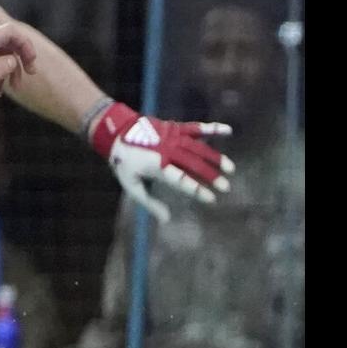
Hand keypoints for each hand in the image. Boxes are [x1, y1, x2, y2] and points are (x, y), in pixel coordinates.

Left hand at [0, 23, 38, 118]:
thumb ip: (1, 67)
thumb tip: (13, 59)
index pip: (11, 31)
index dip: (26, 44)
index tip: (31, 63)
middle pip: (8, 41)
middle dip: (20, 58)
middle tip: (29, 76)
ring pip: (0, 52)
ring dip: (10, 69)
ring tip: (12, 89)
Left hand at [89, 102, 232, 223]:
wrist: (116, 132)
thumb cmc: (124, 163)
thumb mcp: (131, 185)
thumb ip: (149, 202)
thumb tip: (166, 219)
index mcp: (156, 166)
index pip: (180, 180)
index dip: (196, 189)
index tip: (211, 199)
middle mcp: (167, 150)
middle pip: (193, 164)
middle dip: (211, 175)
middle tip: (225, 187)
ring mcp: (172, 137)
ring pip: (198, 147)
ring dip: (215, 157)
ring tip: (230, 168)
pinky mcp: (175, 127)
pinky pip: (196, 127)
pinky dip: (211, 128)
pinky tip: (228, 130)